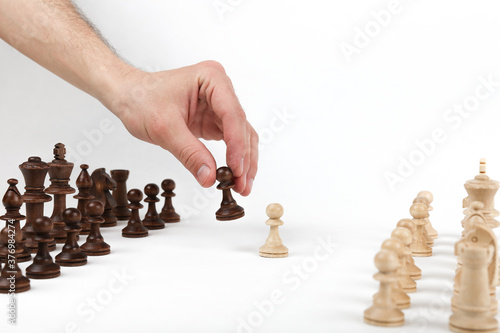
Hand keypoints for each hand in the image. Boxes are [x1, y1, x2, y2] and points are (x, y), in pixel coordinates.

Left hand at [107, 61, 257, 195]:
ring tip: (242, 186)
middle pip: (242, 127)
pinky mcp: (215, 118)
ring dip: (244, 161)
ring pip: (241, 136)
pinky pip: (231, 140)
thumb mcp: (164, 128)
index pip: (232, 115)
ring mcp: (219, 104)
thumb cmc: (141, 99)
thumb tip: (210, 178)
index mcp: (212, 78)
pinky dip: (234, 158)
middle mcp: (221, 88)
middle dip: (244, 158)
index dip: (237, 145)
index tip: (236, 169)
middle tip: (242, 184)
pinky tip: (235, 176)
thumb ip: (190, 153)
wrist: (127, 95)